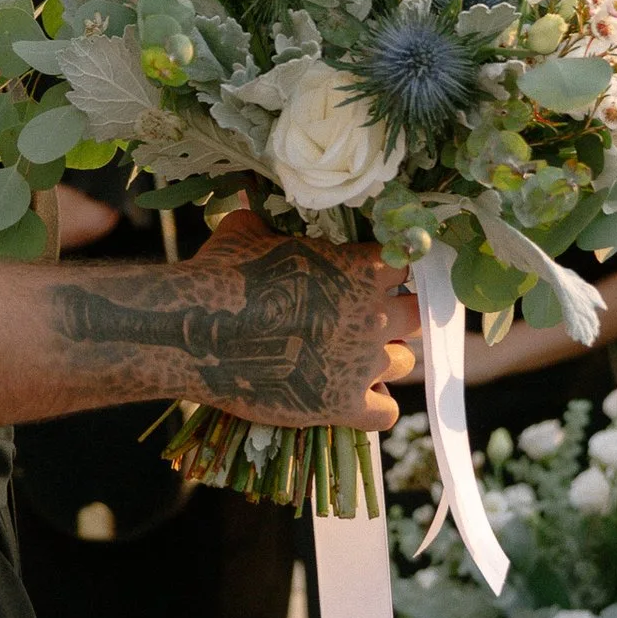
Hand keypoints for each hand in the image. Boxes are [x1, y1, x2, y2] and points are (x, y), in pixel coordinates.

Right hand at [199, 211, 416, 430]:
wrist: (201, 331)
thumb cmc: (224, 272)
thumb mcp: (246, 232)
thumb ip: (267, 224)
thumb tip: (251, 204)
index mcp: (361, 267)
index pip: (405, 266)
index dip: (387, 273)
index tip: (370, 278)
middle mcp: (375, 314)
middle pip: (416, 316)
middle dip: (396, 318)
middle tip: (365, 321)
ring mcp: (364, 362)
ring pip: (403, 363)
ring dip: (383, 360)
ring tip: (351, 359)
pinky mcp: (344, 405)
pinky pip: (385, 413)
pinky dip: (374, 407)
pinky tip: (352, 399)